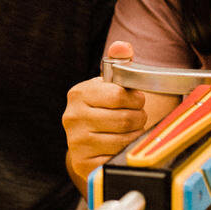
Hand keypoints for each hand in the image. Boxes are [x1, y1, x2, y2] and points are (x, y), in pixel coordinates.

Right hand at [62, 41, 147, 187]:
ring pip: (124, 140)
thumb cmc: (103, 107)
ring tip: (128, 131)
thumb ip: (119, 63)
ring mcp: (76, 142)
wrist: (86, 139)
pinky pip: (117, 158)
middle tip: (135, 117)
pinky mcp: (83, 163)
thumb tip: (122, 46)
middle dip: (138, 118)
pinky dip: (124, 153)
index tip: (136, 100)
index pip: (118, 95)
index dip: (135, 99)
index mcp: (78, 94)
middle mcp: (72, 117)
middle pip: (124, 119)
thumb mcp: (109, 84)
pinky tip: (119, 147)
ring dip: (134, 136)